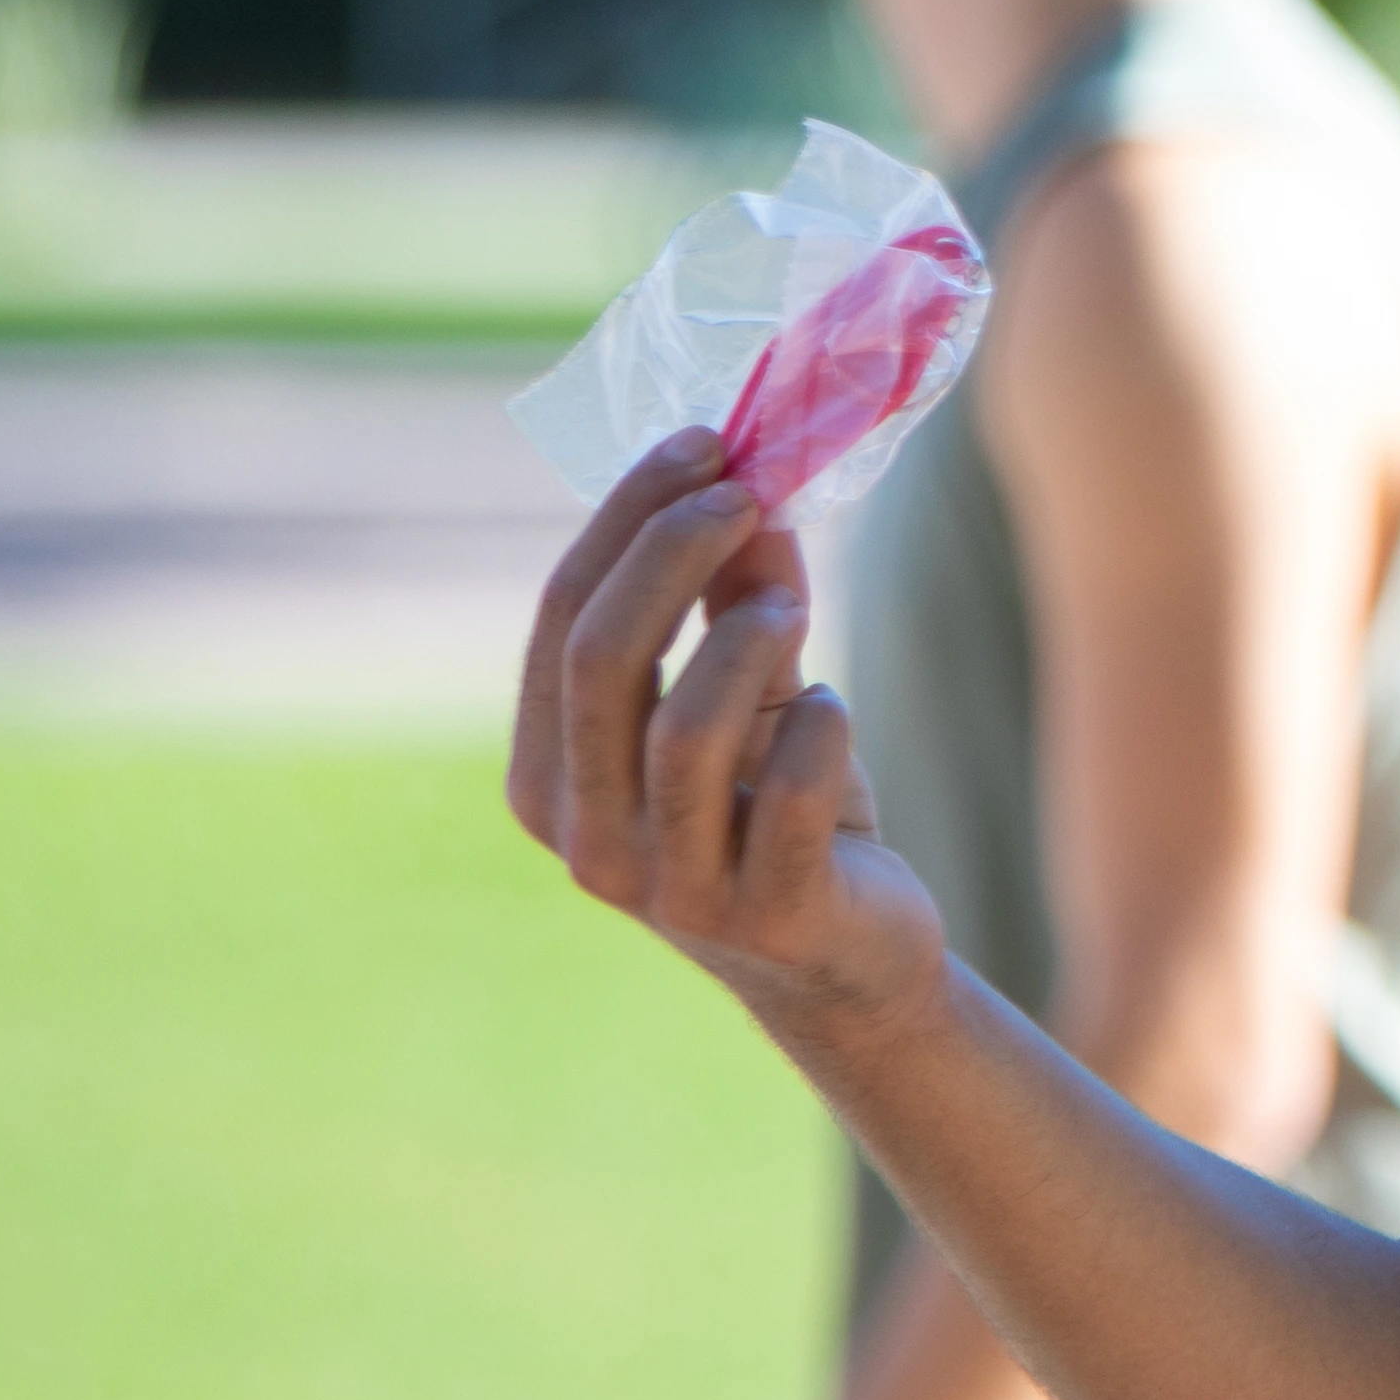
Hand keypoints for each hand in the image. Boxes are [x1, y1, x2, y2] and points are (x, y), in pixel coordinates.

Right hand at [507, 432, 947, 1047]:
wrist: (852, 956)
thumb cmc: (784, 812)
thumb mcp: (752, 694)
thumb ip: (737, 600)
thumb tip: (750, 485)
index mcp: (547, 777)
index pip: (562, 622)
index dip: (627, 521)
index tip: (702, 443)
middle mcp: (585, 839)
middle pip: (602, 660)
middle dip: (672, 552)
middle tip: (745, 488)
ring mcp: (669, 889)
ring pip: (684, 730)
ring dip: (745, 641)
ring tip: (791, 608)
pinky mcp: (765, 916)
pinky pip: (789, 796)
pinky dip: (821, 729)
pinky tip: (833, 710)